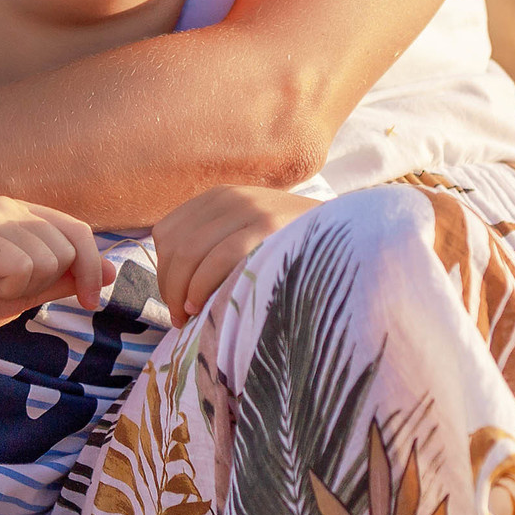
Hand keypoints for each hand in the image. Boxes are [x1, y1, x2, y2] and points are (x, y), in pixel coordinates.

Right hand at [0, 197, 110, 382]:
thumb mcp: (31, 292)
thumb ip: (68, 278)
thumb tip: (115, 271)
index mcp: (21, 212)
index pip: (80, 232)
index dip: (92, 269)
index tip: (92, 303)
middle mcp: (6, 205)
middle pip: (68, 247)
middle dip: (44, 282)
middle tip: (3, 286)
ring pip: (47, 260)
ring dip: (21, 288)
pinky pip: (21, 266)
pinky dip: (5, 288)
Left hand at [152, 186, 321, 324]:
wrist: (351, 238)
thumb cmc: (294, 251)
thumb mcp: (250, 234)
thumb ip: (215, 245)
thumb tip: (173, 283)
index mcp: (221, 197)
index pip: (167, 232)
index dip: (164, 272)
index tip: (177, 301)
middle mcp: (232, 197)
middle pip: (175, 246)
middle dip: (169, 288)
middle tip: (180, 317)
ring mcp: (252, 208)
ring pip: (189, 252)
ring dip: (180, 292)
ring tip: (190, 316)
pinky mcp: (269, 226)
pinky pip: (218, 257)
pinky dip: (200, 286)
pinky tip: (202, 306)